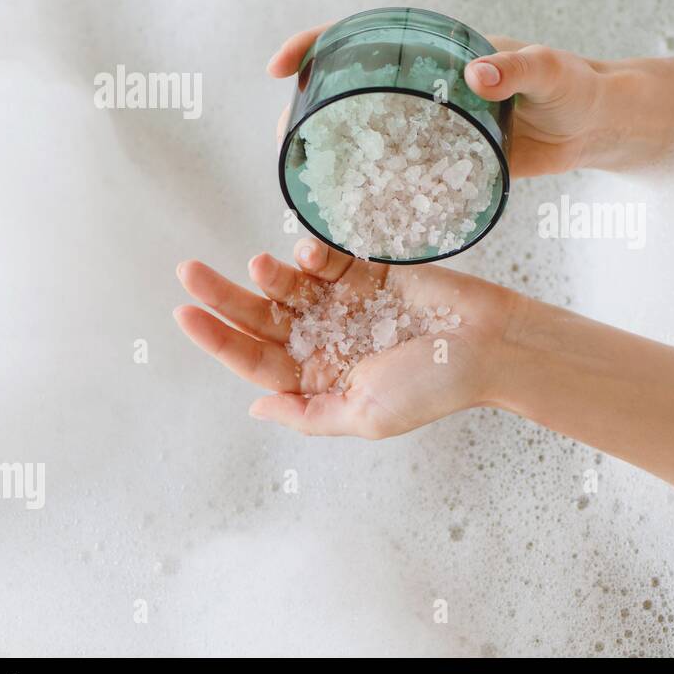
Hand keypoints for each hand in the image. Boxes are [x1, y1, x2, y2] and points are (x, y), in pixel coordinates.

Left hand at [173, 239, 523, 437]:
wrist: (490, 345)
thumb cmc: (434, 387)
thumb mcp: (365, 417)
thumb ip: (308, 414)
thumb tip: (254, 409)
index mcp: (322, 381)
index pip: (256, 360)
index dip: (218, 338)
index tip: (183, 314)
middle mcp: (329, 342)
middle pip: (262, 319)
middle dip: (224, 297)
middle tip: (189, 271)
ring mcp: (349, 306)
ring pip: (289, 288)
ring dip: (269, 276)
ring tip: (261, 266)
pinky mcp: (372, 275)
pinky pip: (329, 261)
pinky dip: (311, 256)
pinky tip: (305, 256)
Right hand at [267, 24, 611, 176]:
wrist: (600, 127)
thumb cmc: (576, 86)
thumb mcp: (549, 71)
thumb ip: (518, 69)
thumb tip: (476, 71)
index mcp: (437, 48)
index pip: (360, 36)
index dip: (314, 46)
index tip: (281, 67)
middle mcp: (425, 84)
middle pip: (349, 91)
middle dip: (308, 112)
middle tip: (286, 144)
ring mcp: (433, 124)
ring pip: (368, 136)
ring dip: (334, 158)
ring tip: (307, 186)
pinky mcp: (448, 160)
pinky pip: (401, 173)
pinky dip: (377, 190)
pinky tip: (357, 215)